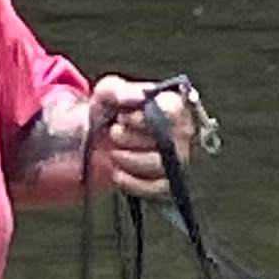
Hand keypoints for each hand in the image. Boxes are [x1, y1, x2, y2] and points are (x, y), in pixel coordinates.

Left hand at [85, 75, 205, 197]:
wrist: (98, 139)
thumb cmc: (109, 113)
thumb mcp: (107, 93)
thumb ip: (120, 90)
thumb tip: (140, 96)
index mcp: (171, 105)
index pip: (173, 110)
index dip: (145, 117)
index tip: (124, 117)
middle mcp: (180, 133)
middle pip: (166, 140)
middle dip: (131, 138)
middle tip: (114, 132)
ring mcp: (177, 160)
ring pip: (159, 165)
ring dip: (129, 159)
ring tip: (114, 152)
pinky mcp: (168, 183)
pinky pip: (157, 188)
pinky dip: (132, 182)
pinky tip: (118, 173)